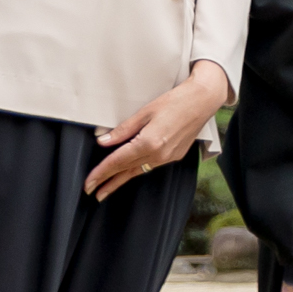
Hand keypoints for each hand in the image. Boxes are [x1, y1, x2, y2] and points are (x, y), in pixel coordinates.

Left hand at [85, 60, 228, 200]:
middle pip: (126, 170)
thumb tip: (103, 141)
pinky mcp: (175, 155)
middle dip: (107, 181)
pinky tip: (130, 172)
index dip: (101, 173)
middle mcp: (158, 154)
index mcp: (148, 143)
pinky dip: (137, 170)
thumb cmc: (176, 100)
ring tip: (106, 189)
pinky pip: (150, 166)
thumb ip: (123, 129)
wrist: (204, 99)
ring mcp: (168, 157)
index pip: (118, 162)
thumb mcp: (145, 111)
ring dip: (121, 180)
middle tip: (91, 191)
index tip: (88, 183)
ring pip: (138, 171)